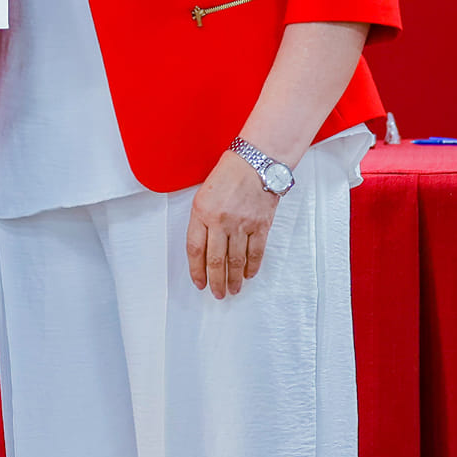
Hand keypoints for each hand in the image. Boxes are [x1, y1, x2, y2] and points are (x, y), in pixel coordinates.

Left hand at [186, 149, 279, 298]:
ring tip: (233, 289)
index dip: (196, 270)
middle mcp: (221, 220)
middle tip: (217, 294)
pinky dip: (252, 266)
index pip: (195, 249)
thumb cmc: (229, 174)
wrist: (256, 162)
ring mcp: (242, 224)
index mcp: (202, 212)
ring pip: (236, 260)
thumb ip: (201, 220)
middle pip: (216, 260)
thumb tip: (202, 247)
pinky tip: (249, 275)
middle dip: (216, 281)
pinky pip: (256, 252)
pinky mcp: (260, 225)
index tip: (199, 282)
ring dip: (234, 279)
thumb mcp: (203, 194)